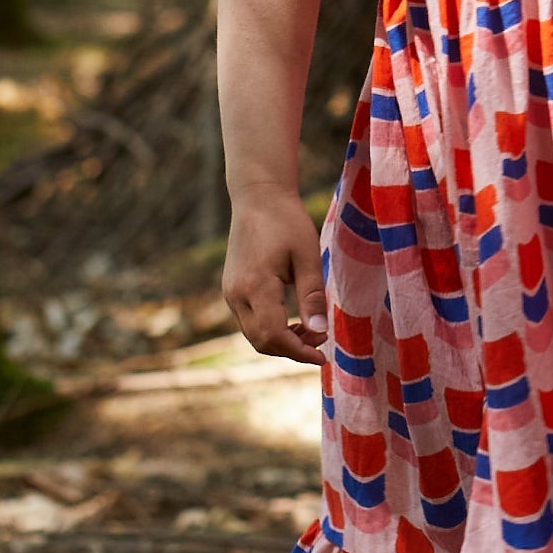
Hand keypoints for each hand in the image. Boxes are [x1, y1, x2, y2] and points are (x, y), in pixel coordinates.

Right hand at [222, 192, 328, 363]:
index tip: (322, 354)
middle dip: (292, 349)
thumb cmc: (287, 222)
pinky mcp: (231, 289)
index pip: (273, 335)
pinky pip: (250, 322)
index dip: (299, 351)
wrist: (258, 198)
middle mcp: (236, 293)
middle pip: (261, 341)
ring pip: (253, 335)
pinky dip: (271, 329)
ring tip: (310, 330)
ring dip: (282, 341)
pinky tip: (293, 321)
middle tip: (320, 341)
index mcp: (255, 285)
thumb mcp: (307, 256)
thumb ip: (312, 296)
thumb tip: (320, 332)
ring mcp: (230, 292)